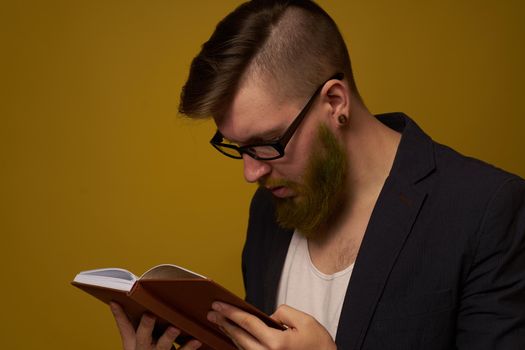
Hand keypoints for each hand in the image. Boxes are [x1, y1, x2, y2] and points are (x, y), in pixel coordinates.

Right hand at [109, 302, 201, 349]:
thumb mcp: (133, 342)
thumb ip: (126, 323)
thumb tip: (114, 302)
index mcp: (135, 344)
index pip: (124, 328)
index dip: (120, 315)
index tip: (116, 301)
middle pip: (143, 338)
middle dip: (145, 326)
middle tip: (149, 315)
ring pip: (163, 346)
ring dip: (168, 337)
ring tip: (175, 328)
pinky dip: (189, 347)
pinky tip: (196, 339)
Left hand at [207, 302, 335, 349]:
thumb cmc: (318, 345)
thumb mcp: (305, 320)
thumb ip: (283, 313)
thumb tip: (268, 317)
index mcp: (276, 343)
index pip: (247, 323)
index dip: (231, 312)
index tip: (218, 305)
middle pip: (239, 337)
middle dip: (224, 323)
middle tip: (212, 312)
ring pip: (242, 347)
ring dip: (230, 333)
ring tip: (220, 322)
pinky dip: (240, 343)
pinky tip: (235, 335)